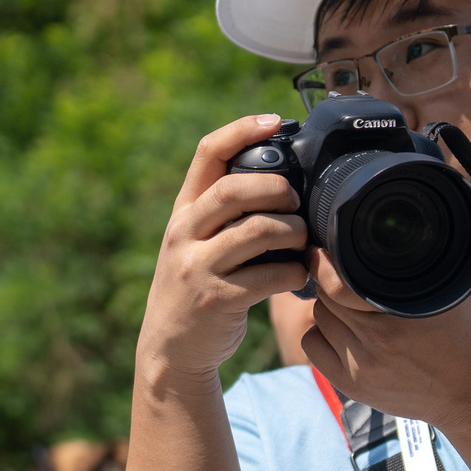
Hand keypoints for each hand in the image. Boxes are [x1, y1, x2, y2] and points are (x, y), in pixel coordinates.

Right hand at [137, 115, 308, 387]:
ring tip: (300, 241)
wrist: (170, 349)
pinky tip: (296, 275)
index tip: (274, 121)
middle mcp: (184, 233)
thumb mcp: (195, 242)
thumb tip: (285, 181)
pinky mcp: (216, 299)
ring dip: (292, 232)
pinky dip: (294, 272)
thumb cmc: (198, 286)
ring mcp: (197, 267)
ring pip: (258, 230)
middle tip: (296, 201)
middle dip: (277, 188)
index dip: (242, 130)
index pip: (208, 154)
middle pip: (235, 189)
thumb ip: (224, 213)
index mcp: (183, 211)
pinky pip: (269, 276)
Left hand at [300, 248, 470, 431]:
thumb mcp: (455, 288)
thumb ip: (428, 258)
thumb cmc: (467, 334)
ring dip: (329, 307)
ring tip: (350, 304)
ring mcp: (360, 366)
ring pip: (319, 319)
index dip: (323, 261)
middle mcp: (374, 341)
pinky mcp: (352, 385)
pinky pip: (312, 347)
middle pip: (324, 297)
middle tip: (341, 275)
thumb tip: (410, 221)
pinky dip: (321, 333)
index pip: (334, 282)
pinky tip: (341, 329)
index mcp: (395, 314)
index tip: (322, 250)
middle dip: (329, 282)